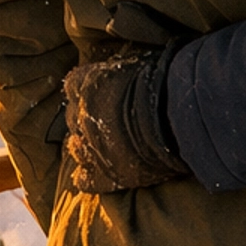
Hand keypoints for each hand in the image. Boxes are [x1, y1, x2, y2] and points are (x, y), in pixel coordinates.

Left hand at [65, 50, 188, 191]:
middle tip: (103, 122)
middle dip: (84, 121)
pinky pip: (85, 180)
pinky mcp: (102, 175)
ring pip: (77, 149)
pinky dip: (88, 178)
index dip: (85, 90)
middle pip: (73, 119)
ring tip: (101, 148)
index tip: (98, 93)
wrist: (172, 119)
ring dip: (86, 148)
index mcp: (88, 85)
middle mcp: (81, 117)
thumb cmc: (163, 84)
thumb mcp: (139, 66)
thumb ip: (123, 72)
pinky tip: (97, 176)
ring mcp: (90, 147)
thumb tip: (127, 70)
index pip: (74, 85)